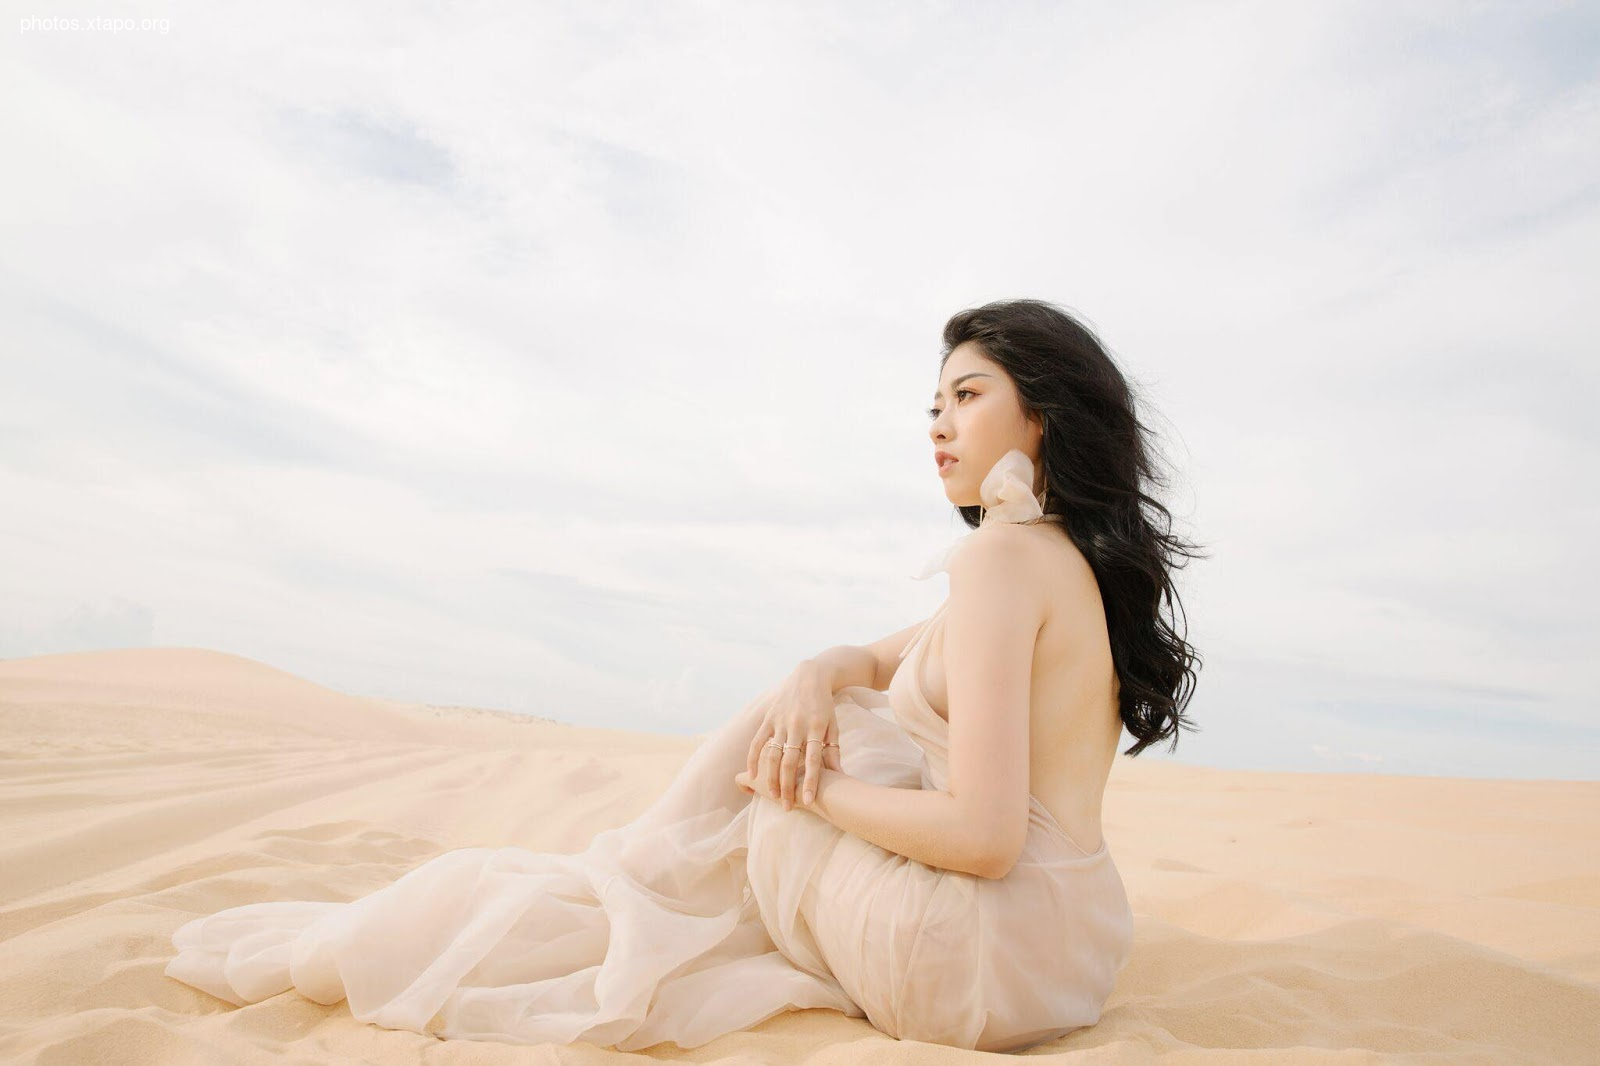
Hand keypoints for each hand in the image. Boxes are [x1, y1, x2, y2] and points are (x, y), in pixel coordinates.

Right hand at [743, 663, 843, 809]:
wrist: (809, 677)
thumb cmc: (824, 706)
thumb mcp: (833, 726)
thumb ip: (833, 750)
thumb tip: (839, 775)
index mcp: (816, 728)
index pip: (813, 760)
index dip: (811, 782)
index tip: (809, 802)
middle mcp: (797, 725)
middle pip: (790, 762)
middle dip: (789, 787)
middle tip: (788, 807)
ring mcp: (781, 722)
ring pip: (773, 755)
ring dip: (771, 777)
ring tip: (773, 796)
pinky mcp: (769, 718)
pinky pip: (757, 741)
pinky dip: (753, 758)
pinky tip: (752, 775)